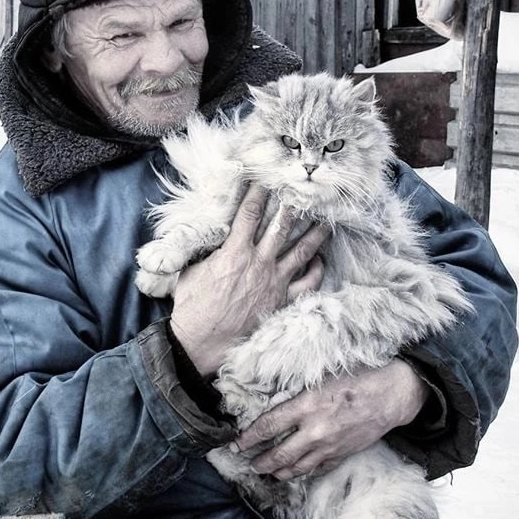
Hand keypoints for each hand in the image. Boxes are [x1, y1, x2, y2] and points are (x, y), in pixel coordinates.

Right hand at [170, 184, 328, 374]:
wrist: (201, 341)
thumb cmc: (192, 306)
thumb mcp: (192, 270)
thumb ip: (208, 252)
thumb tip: (213, 238)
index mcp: (234, 252)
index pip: (249, 213)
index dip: (258, 192)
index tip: (264, 178)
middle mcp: (258, 263)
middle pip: (281, 226)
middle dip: (292, 204)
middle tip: (302, 189)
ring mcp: (273, 282)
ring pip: (302, 251)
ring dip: (315, 234)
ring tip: (326, 219)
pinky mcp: (281, 301)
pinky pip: (307, 282)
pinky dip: (316, 269)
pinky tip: (319, 259)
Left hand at [232, 358, 430, 479]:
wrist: (391, 394)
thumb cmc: (356, 377)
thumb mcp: (321, 377)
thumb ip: (298, 392)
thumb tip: (274, 400)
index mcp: (306, 406)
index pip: (268, 427)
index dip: (248, 438)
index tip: (235, 444)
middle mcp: (314, 430)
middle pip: (278, 455)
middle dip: (260, 462)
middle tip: (249, 463)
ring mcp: (329, 446)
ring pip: (296, 468)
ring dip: (278, 472)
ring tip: (267, 472)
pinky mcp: (342, 455)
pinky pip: (317, 469)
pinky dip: (303, 473)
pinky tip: (296, 473)